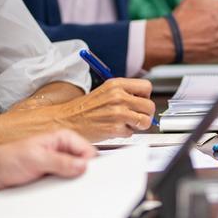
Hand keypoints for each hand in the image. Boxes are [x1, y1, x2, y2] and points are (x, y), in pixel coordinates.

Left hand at [0, 129, 97, 193]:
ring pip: (75, 177)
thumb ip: (60, 162)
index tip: (89, 176)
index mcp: (61, 139)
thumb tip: (82, 165)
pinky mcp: (51, 179)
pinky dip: (63, 192)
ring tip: (62, 189)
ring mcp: (57, 166)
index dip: (90, 165)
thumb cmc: (5, 160)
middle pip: (84, 165)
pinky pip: (65, 186)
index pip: (88, 151)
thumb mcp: (35, 159)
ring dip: (72, 186)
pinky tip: (58, 195)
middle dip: (82, 176)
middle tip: (76, 185)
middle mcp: (61, 151)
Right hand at [35, 78, 154, 141]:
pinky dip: (125, 134)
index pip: (147, 86)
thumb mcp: (106, 91)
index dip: (145, 96)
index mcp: (117, 84)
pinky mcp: (115, 128)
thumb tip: (144, 100)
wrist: (68, 120)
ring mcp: (117, 113)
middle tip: (135, 117)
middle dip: (145, 114)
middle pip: (150, 106)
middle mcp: (118, 96)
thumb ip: (125, 93)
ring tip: (125, 124)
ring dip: (137, 125)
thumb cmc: (85, 108)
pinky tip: (114, 129)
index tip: (140, 102)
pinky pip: (132, 133)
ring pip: (145, 121)